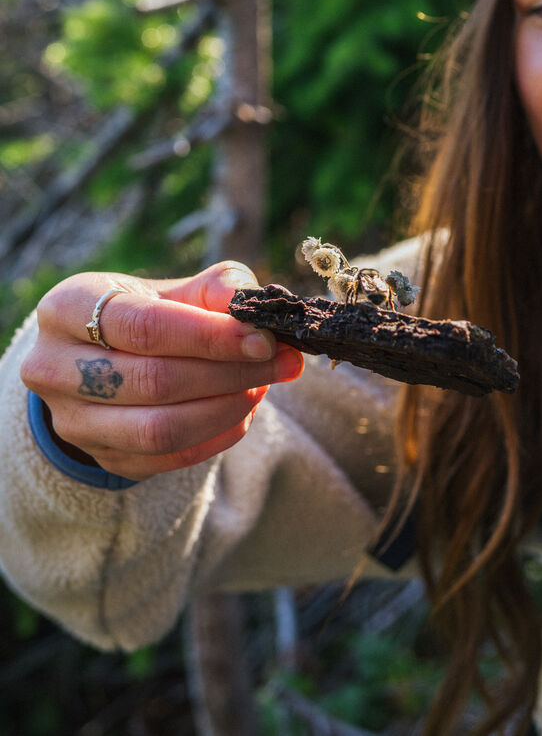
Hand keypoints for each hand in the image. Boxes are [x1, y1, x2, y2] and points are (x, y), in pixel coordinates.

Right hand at [20, 261, 303, 480]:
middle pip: (154, 380)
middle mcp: (53, 367)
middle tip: (284, 361)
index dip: (209, 336)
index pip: (143, 327)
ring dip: (226, 409)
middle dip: (230, 373)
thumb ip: (217, 288)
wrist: (102, 358)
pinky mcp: (99, 457)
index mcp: (68, 307)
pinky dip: (216, 437)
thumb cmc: (148, 311)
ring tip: (264, 385)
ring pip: (158, 429)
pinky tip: (244, 410)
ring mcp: (72, 420)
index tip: (264, 339)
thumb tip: (248, 306)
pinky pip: (166, 459)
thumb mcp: (175, 287)